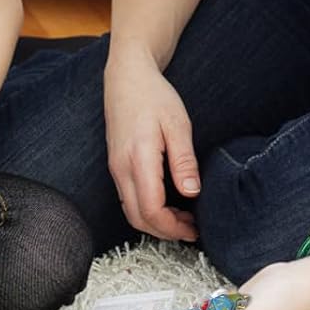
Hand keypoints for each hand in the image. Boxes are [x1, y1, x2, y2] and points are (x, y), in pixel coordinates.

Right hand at [103, 47, 199, 241]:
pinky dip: (147, 209)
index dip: (172, 227)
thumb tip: (192, 191)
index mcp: (138, 159)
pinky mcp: (116, 165)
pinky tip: (167, 202)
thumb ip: (184, 160)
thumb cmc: (152, 96)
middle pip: (137, 218)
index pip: (151, 209)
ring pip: (131, 211)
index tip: (193, 228)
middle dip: (164, 231)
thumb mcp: (177, 124)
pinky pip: (128, 198)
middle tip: (191, 230)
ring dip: (155, 222)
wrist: (126, 78)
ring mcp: (115, 168)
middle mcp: (121, 168)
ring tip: (183, 218)